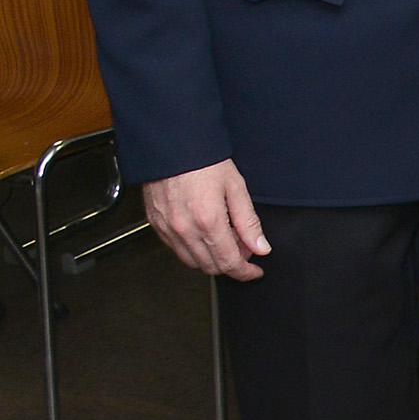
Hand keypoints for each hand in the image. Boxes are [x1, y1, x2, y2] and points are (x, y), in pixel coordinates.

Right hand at [144, 161, 266, 279]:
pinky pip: (176, 249)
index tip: (254, 271)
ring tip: (226, 239)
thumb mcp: (236, 188)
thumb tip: (260, 247)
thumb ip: (249, 223)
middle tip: (244, 249)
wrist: (172, 148)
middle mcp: (184, 230)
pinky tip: (205, 235)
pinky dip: (193, 250)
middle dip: (231, 264)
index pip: (229, 262)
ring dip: (211, 259)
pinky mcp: (157, 225)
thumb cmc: (204, 162)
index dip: (245, 272)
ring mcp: (168, 230)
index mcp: (208, 221)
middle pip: (210, 266)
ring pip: (191, 262)